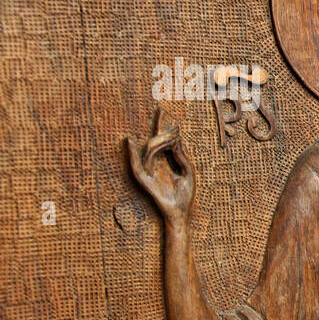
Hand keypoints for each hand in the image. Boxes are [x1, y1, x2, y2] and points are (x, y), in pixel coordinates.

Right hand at [125, 108, 195, 225]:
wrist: (181, 212)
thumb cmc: (186, 194)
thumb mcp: (188, 171)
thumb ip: (181, 156)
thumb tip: (176, 139)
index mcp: (167, 160)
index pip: (163, 139)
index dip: (162, 124)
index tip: (161, 108)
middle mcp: (156, 163)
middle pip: (155, 141)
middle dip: (161, 129)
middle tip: (171, 122)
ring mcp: (149, 170)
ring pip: (150, 150)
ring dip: (160, 141)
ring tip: (171, 136)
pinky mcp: (144, 180)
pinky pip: (136, 166)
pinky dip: (132, 154)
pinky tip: (130, 141)